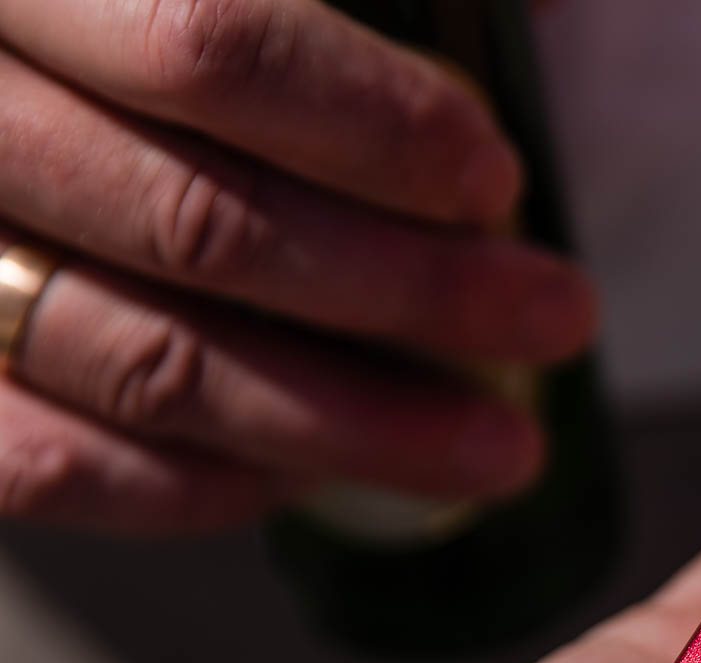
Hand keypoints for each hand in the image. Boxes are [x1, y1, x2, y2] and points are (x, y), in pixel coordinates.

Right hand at [0, 0, 594, 531]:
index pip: (213, 40)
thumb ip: (322, 4)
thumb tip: (546, 18)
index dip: (378, 125)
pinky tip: (321, 477)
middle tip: (557, 318)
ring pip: (150, 365)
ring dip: (355, 425)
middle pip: (203, 226)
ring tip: (497, 447)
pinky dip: (205, 487)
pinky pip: (55, 465)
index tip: (496, 182)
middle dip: (416, 293)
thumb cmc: (125, 42)